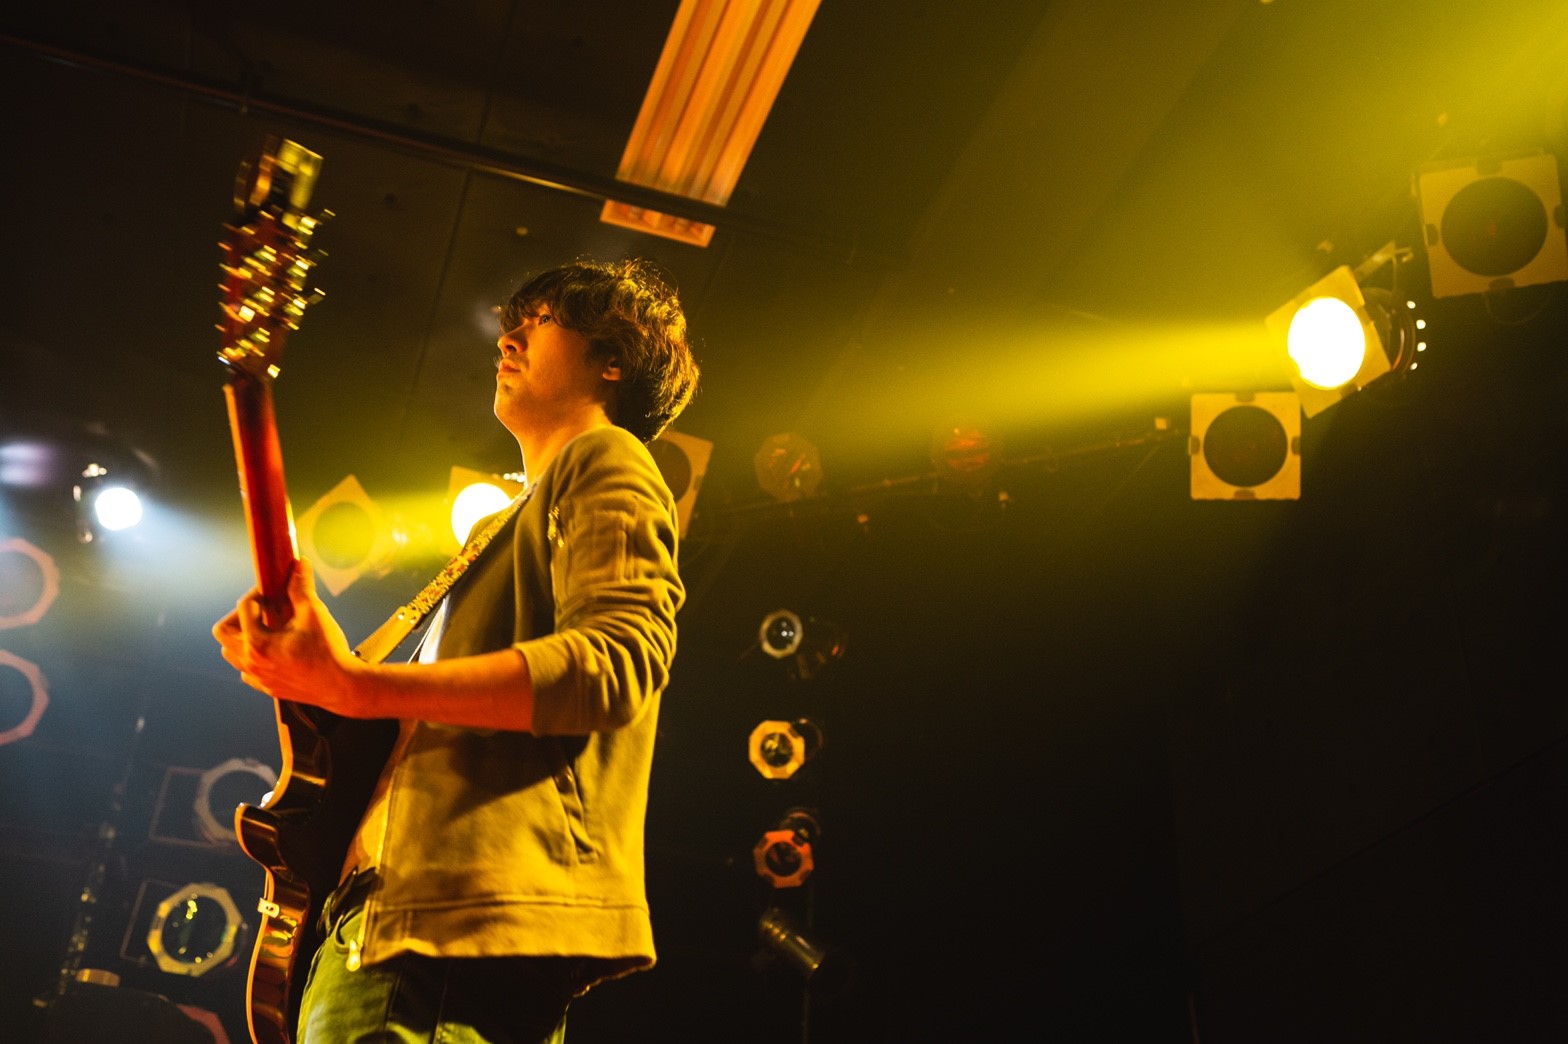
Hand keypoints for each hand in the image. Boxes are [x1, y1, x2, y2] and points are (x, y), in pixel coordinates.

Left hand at [213, 558, 370, 715]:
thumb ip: (301, 588)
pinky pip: (247, 670)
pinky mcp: (267, 687)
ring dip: (243, 636)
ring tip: (266, 627)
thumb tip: (299, 565)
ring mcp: (258, 677)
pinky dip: (253, 656)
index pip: (244, 607)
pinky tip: (274, 648)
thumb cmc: (328, 653)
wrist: (343, 686)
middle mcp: (251, 662)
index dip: (258, 592)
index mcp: (257, 644)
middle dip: (239, 615)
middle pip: (224, 632)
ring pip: (231, 653)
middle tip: (262, 608)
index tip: (273, 589)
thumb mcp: (315, 614)